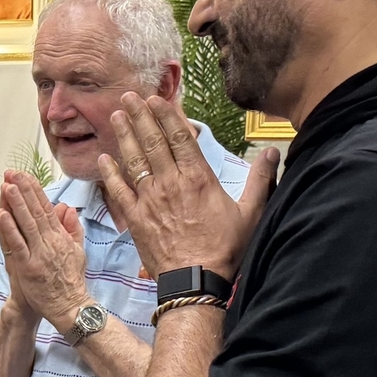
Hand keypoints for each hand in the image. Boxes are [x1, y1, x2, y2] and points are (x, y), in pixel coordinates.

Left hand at [0, 171, 89, 330]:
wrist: (70, 306)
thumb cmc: (72, 280)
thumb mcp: (77, 250)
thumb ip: (72, 228)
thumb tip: (67, 207)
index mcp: (60, 236)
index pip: (46, 208)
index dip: (35, 191)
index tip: (25, 176)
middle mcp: (50, 241)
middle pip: (35, 211)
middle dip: (24, 190)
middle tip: (12, 172)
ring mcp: (39, 253)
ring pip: (26, 224)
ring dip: (16, 204)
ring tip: (7, 186)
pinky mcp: (28, 267)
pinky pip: (18, 245)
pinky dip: (10, 230)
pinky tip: (2, 215)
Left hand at [97, 94, 277, 279]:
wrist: (196, 281)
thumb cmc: (225, 249)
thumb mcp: (251, 212)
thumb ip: (260, 179)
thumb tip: (273, 152)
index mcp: (198, 178)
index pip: (180, 138)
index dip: (167, 115)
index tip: (156, 98)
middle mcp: (171, 183)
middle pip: (153, 142)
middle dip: (141, 116)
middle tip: (129, 95)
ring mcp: (150, 200)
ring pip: (134, 160)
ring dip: (124, 136)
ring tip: (117, 115)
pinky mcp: (136, 218)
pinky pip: (119, 190)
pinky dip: (110, 173)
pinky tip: (103, 158)